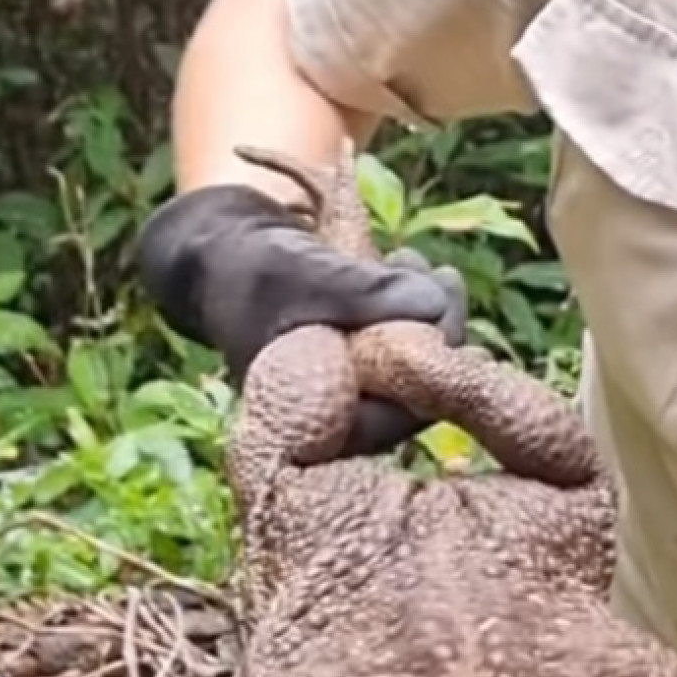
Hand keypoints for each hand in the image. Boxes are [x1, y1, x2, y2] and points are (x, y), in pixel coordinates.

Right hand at [135, 182, 469, 454]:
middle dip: (439, 334)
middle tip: (445, 275)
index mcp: (312, 421)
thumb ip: (363, 292)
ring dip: (431, 315)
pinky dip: (415, 309)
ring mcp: (351, 389)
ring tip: (418, 260)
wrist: (218, 255)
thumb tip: (435, 304)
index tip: (458, 326)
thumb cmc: (250, 269)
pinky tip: (412, 265)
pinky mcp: (360, 360)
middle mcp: (336, 417)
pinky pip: (405, 345)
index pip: (392, 420)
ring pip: (415, 366)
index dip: (435, 376)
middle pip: (413, 394)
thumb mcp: (302, 274)